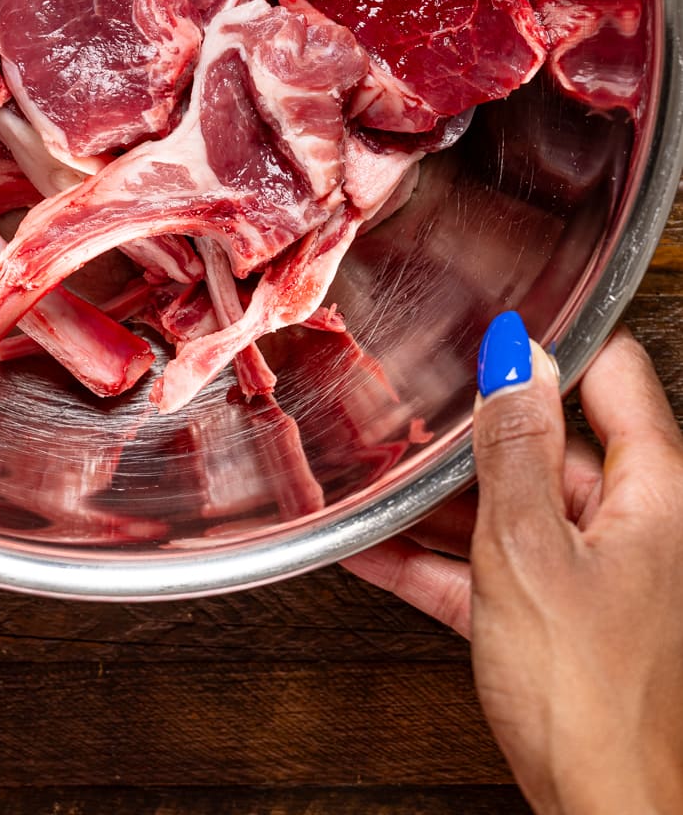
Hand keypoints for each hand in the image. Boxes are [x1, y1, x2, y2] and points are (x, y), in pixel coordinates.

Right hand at [343, 322, 682, 814]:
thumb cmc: (592, 703)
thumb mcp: (529, 552)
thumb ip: (516, 450)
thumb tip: (515, 359)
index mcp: (658, 492)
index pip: (611, 374)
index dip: (549, 345)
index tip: (486, 330)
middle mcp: (643, 526)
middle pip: (557, 442)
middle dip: (479, 429)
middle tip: (413, 408)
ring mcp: (606, 577)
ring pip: (521, 508)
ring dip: (448, 500)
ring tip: (380, 479)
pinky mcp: (568, 626)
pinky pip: (501, 571)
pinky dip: (444, 562)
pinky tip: (380, 553)